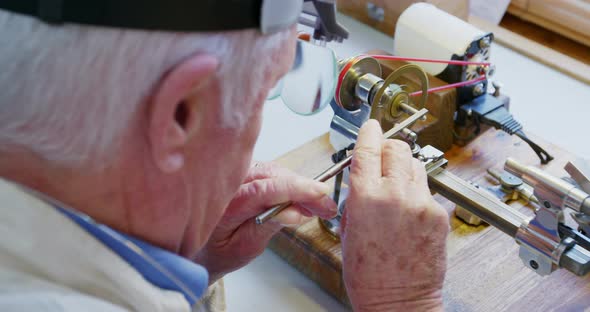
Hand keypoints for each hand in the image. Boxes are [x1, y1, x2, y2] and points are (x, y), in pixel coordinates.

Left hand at [194, 162, 336, 282]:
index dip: (296, 189)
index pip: (265, 190)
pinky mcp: (244, 171)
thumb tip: (295, 213)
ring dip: (300, 187)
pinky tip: (302, 198)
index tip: (320, 193)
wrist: (201, 245)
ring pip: (276, 172)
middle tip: (328, 208)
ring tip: (318, 206)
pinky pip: (271, 171)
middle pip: (274, 176)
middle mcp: (229, 183)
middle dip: (305, 190)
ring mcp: (236, 174)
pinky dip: (290, 183)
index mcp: (225, 204)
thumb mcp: (246, 247)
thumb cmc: (219, 250)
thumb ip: (268, 227)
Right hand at [341, 120, 448, 310]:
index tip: (371, 126)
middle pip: (397, 148)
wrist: (399, 301)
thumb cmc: (369, 275)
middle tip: (381, 157)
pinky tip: (408, 210)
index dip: (369, 132)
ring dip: (403, 169)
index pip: (369, 148)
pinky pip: (427, 189)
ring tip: (395, 189)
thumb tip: (363, 176)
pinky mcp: (439, 214)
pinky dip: (416, 192)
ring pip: (414, 165)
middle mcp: (396, 195)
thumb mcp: (348, 230)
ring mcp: (422, 203)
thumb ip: (356, 197)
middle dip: (387, 148)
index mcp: (367, 198)